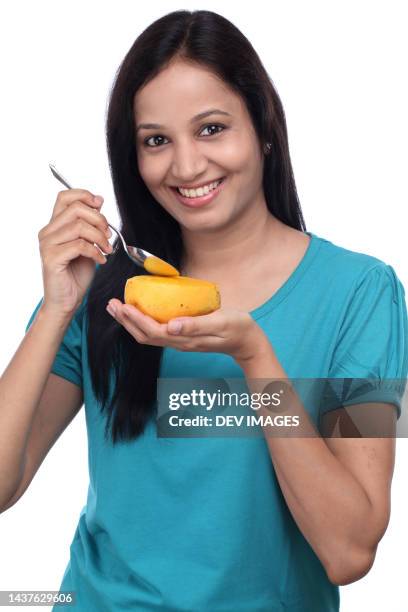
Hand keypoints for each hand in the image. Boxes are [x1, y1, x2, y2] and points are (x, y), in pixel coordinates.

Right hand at [38, 188, 112, 316]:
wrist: (66, 301)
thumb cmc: (76, 275)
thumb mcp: (88, 244)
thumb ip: (90, 225)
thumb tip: (98, 201)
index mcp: (55, 226)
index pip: (64, 197)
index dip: (84, 195)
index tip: (100, 204)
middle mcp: (47, 232)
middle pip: (75, 209)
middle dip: (98, 219)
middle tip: (108, 235)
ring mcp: (47, 245)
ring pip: (79, 226)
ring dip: (100, 237)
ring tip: (106, 249)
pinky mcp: (52, 259)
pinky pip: (79, 245)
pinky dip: (95, 251)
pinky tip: (101, 260)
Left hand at [106, 299, 269, 363]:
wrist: (248, 341)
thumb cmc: (237, 328)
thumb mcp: (221, 323)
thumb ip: (197, 325)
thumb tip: (171, 325)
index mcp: (185, 339)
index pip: (152, 331)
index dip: (135, 319)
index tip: (122, 305)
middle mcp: (178, 342)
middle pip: (144, 335)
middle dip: (125, 321)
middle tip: (112, 304)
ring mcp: (179, 341)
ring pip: (147, 335)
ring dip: (130, 322)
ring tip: (118, 307)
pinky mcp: (182, 336)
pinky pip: (156, 331)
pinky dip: (142, 321)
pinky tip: (140, 310)